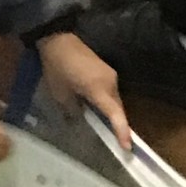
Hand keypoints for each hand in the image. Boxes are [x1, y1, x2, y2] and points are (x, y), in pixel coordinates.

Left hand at [38, 29, 130, 148]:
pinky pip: (110, 91)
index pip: (116, 114)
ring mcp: (110, 74)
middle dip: (116, 125)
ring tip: (104, 127)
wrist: (58, 38)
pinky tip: (97, 107)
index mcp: (99, 89)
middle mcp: (111, 82)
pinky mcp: (106, 70)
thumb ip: (72, 109)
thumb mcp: (59, 93)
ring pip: (114, 100)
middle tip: (116, 143)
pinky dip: (106, 102)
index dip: (122, 132)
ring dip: (110, 112)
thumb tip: (80, 119)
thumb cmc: (57, 67)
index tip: (128, 148)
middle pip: (117, 108)